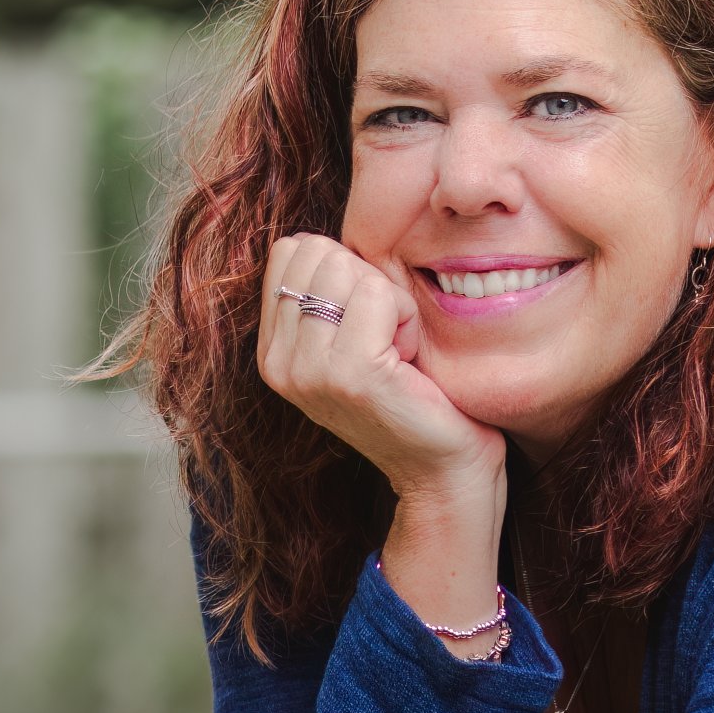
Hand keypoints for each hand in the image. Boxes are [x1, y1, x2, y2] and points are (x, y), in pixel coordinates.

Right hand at [260, 234, 506, 498]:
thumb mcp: (351, 340)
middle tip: (387, 343)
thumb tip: (317, 240)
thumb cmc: (412, 398)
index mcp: (271, 352)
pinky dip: (408, 318)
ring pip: (348, 269)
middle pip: (318, 252)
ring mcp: (309, 370)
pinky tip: (410, 363)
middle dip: (367, 284)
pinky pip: (378, 294)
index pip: (291, 251)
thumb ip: (326, 295)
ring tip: (397, 354)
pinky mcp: (351, 373)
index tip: (366, 328)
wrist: (442, 471)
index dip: (344, 271)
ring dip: (389, 302)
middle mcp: (278, 363)